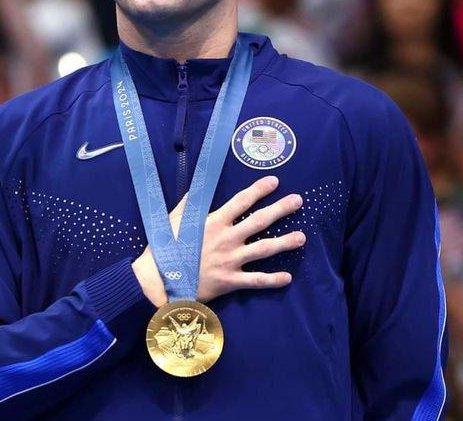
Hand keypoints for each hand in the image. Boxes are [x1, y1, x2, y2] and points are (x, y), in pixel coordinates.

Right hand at [132, 176, 304, 305]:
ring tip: (302, 236)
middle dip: (280, 209)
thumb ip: (189, 203)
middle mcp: (226, 239)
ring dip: (285, 242)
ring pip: (264, 249)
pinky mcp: (230, 281)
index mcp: (213, 222)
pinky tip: (287, 277)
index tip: (274, 181)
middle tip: (298, 201)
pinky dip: (272, 280)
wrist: (160, 280)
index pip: (241, 201)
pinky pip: (256, 281)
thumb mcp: (174, 219)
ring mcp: (230, 260)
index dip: (258, 190)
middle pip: (259, 221)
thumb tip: (198, 185)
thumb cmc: (165, 248)